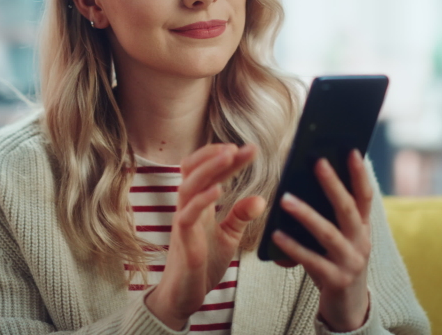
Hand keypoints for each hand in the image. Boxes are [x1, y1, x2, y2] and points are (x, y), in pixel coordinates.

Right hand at [145, 143, 265, 329]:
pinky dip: (202, 199)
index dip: (229, 159)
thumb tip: (259, 198)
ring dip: (209, 168)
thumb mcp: (228, 236)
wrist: (185, 295)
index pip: (210, 172)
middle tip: (242, 147)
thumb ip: (240, 216)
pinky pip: (188, 213)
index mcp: (198, 204)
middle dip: (216, 154)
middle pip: (193, 169)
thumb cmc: (203, 263)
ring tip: (229, 155)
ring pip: (188, 185)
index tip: (251, 149)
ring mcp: (182, 221)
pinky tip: (219, 190)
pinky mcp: (182, 239)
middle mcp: (187, 207)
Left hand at [271, 149, 372, 331]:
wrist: (348, 307)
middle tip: (316, 161)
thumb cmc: (335, 261)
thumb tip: (302, 181)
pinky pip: (312, 261)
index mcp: (362, 227)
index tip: (351, 149)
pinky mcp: (336, 281)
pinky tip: (276, 234)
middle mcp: (361, 242)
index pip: (364, 195)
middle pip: (347, 208)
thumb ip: (328, 215)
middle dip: (332, 184)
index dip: (359, 173)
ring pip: (328, 233)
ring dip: (306, 214)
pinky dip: (294, 247)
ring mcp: (351, 262)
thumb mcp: (338, 237)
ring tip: (285, 198)